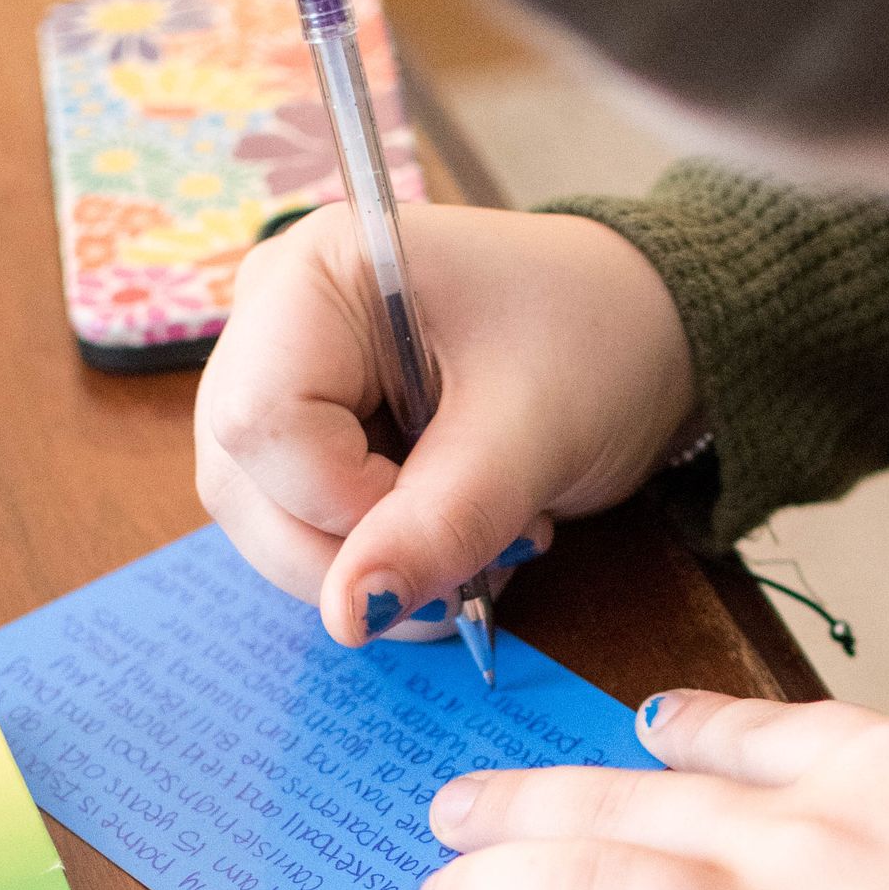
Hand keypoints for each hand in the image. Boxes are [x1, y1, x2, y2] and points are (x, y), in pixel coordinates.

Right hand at [195, 202, 697, 643]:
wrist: (643, 331)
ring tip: (480, 535)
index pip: (261, 424)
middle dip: (358, 553)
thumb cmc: (597, 339)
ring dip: (373, 567)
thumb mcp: (533, 433)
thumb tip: (346, 616)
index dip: (343, 501)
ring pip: (266, 522)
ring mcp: (277, 377)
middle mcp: (268, 317)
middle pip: (246, 483)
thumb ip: (441, 521)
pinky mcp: (304, 432)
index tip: (454, 503)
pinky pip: (299, 527)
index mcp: (315, 273)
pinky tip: (450, 534)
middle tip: (482, 546)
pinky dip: (377, 559)